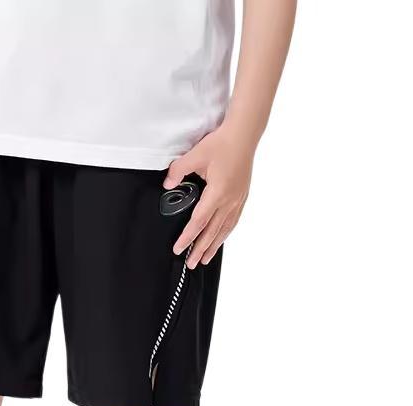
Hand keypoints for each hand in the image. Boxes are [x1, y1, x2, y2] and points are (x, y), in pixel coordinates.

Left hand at [164, 125, 255, 267]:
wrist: (244, 134)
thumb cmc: (222, 143)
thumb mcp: (195, 155)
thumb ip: (178, 171)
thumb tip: (167, 184)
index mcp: (218, 192)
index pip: (199, 221)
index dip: (188, 237)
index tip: (178, 249)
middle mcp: (229, 200)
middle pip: (212, 232)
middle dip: (200, 249)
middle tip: (191, 264)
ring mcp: (237, 199)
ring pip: (224, 229)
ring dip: (213, 246)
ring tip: (205, 259)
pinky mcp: (242, 196)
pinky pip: (233, 221)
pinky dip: (225, 233)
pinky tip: (220, 240)